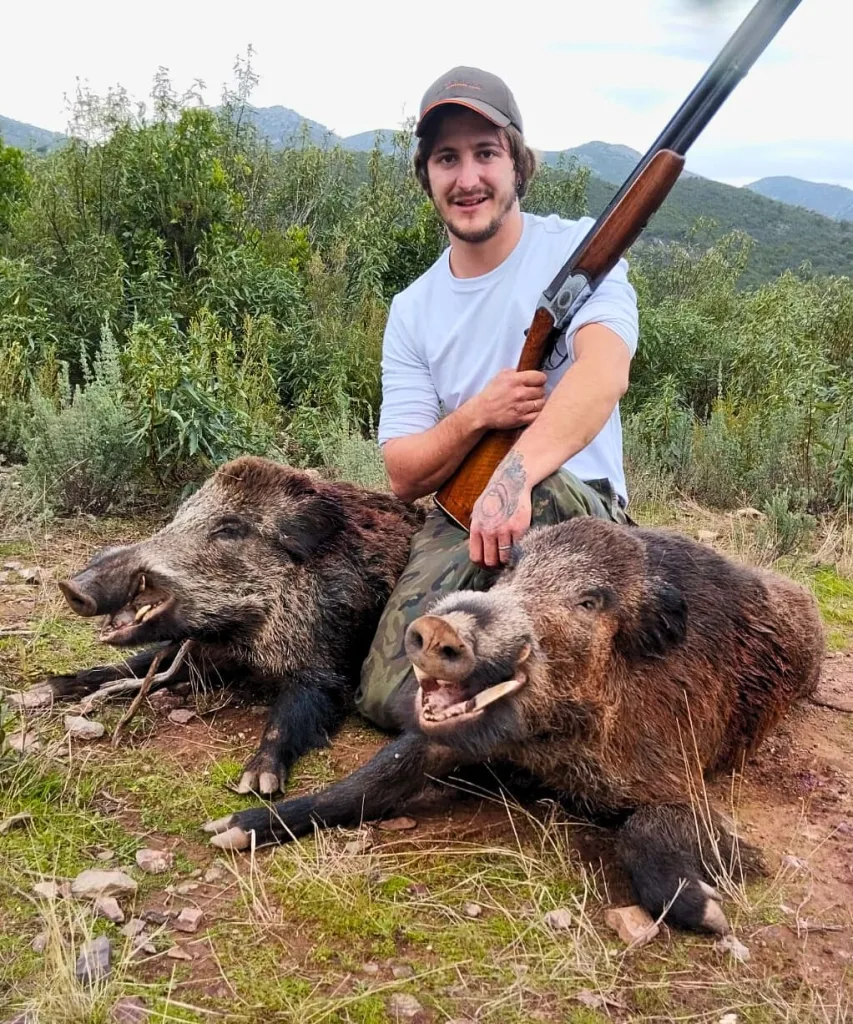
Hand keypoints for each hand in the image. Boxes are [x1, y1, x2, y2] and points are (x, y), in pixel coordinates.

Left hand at [469, 451, 531, 567]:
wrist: (511, 482)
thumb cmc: (493, 497)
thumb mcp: (477, 511)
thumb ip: (476, 528)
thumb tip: (475, 546)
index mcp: (476, 528)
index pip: (475, 556)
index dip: (482, 564)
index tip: (487, 564)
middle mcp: (489, 531)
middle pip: (490, 560)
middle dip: (495, 564)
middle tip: (500, 563)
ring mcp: (504, 530)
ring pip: (504, 557)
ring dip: (507, 560)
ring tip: (509, 558)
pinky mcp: (519, 528)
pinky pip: (518, 548)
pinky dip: (518, 551)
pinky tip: (518, 548)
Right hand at [474, 369, 546, 430]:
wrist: (481, 412)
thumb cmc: (491, 393)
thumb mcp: (501, 376)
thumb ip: (516, 372)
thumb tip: (530, 372)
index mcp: (515, 380)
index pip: (540, 377)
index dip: (540, 379)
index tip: (537, 382)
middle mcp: (519, 393)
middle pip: (542, 390)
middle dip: (538, 391)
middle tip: (533, 393)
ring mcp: (521, 407)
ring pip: (542, 403)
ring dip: (538, 402)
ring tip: (532, 402)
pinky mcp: (520, 419)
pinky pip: (537, 415)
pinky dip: (536, 412)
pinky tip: (530, 410)